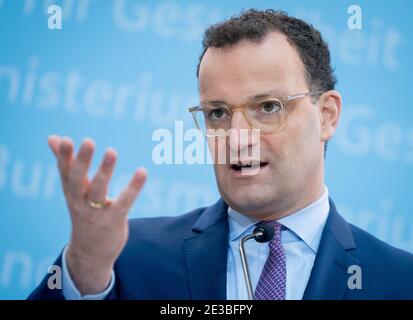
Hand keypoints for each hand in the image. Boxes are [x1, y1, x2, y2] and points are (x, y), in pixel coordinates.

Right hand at [48, 135, 146, 294]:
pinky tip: (142, 172)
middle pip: (77, 180)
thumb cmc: (83, 213)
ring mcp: (97, 212)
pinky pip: (124, 202)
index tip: (64, 140)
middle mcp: (80, 202)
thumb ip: (66, 163)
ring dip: (104, 171)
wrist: (90, 254)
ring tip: (111, 151)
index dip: (63, 157)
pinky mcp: (114, 220)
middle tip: (87, 141)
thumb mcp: (73, 190)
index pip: (64, 172)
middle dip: (81, 161)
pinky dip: (133, 187)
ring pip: (98, 190)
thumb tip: (52, 137)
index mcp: (71, 192)